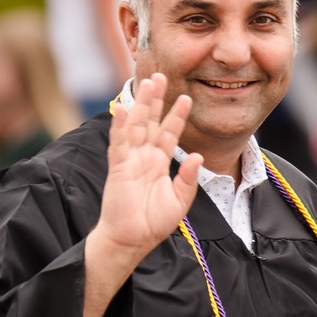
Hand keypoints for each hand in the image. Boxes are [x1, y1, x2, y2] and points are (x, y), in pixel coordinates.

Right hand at [93, 75, 201, 261]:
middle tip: (161, 76)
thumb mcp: (180, 199)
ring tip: (148, 83)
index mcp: (158, 163)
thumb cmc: (153, 222)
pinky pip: (119, 144)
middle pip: (150, 122)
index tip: (186, 98)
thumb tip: (197, 155)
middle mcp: (143, 157)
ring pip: (136, 126)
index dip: (177, 116)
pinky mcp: (118, 169)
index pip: (168, 133)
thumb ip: (188, 177)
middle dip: (156, 100)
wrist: (132, 240)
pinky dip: (119, 127)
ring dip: (142, 105)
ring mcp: (129, 161)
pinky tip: (122, 109)